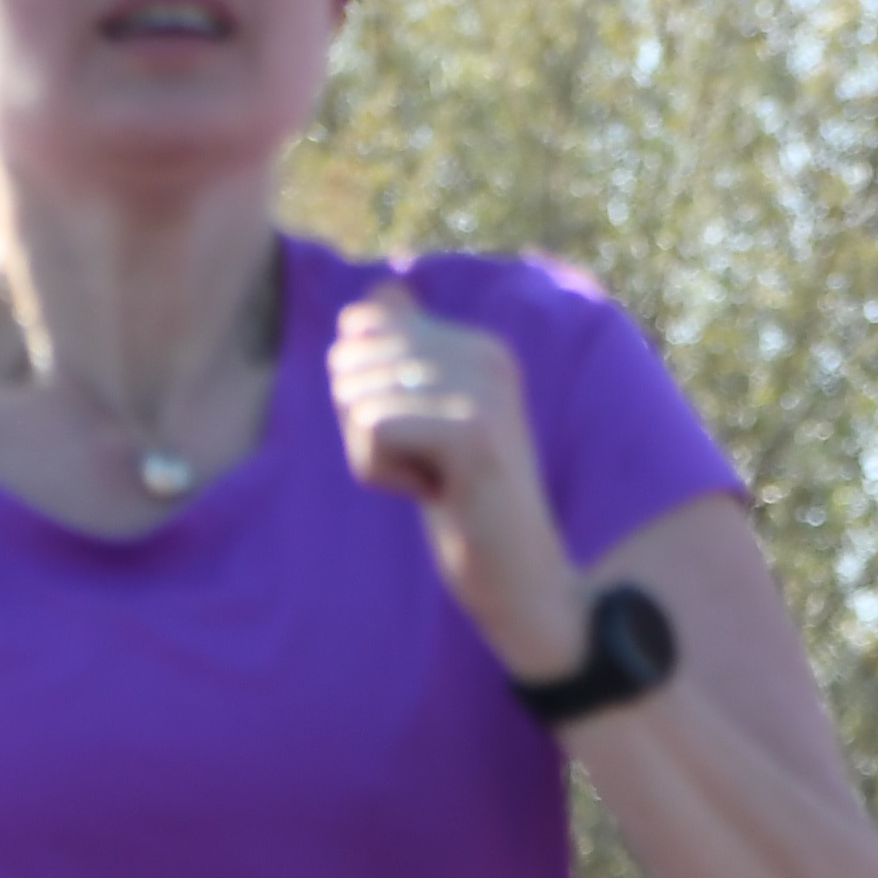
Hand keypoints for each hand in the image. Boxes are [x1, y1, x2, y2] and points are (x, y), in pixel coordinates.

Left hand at [329, 283, 586, 678]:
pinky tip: (430, 493)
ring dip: (371, 455)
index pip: (364, 323)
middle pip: (354, 356)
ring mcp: (484, 391)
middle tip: (418, 462)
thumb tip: (367, 301)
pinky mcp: (472, 433)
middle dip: (360, 422)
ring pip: (358, 396)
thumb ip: (403, 359)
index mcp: (480, 344)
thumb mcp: (430, 420)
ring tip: (428, 480)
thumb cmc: (467, 504)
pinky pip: (372, 429)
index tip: (412, 433)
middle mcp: (488, 353)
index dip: (362, 389)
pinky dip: (381, 472)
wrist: (523, 576)